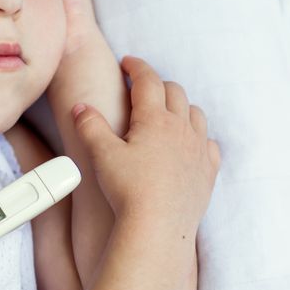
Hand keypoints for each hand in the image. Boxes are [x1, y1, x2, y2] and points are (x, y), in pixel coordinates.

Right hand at [71, 56, 220, 232]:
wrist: (157, 227)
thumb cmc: (127, 189)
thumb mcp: (101, 155)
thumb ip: (90, 126)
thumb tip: (80, 107)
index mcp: (155, 119)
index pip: (148, 80)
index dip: (137, 66)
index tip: (127, 62)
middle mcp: (182, 129)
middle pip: (175, 92)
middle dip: (157, 84)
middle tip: (142, 87)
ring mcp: (198, 150)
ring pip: (196, 114)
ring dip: (181, 106)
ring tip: (166, 113)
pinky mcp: (208, 172)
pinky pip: (210, 144)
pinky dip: (199, 136)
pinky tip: (190, 144)